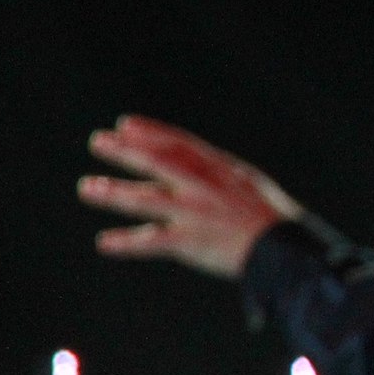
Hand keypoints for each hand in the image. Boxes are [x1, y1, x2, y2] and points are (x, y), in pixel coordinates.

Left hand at [78, 114, 302, 279]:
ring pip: (147, 199)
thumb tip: (194, 164)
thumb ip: (218, 174)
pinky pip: (152, 241)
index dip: (150, 133)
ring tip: (88, 187)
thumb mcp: (248, 184)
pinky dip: (127, 242)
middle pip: (157, 163)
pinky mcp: (191, 241)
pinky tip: (104, 242)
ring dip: (114, 193)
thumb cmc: (271, 219)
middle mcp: (203, 186)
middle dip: (126, 151)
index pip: (179, 144)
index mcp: (219, 170)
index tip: (125, 124)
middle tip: (98, 141)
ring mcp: (195, 213)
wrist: (285, 250)